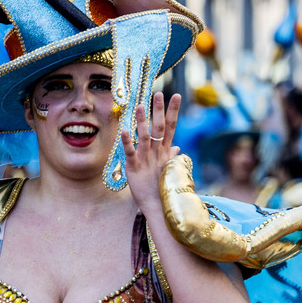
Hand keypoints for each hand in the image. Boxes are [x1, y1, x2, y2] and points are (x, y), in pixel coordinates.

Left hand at [122, 92, 180, 211]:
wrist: (160, 209)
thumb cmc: (164, 190)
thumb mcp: (169, 171)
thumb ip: (173, 156)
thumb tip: (177, 146)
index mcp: (166, 153)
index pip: (171, 127)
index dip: (173, 111)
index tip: (176, 95)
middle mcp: (158, 154)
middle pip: (160, 128)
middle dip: (159, 110)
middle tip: (158, 93)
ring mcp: (147, 161)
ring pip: (145, 137)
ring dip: (143, 121)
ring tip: (139, 105)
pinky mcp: (135, 169)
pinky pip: (131, 153)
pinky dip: (128, 142)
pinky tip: (124, 130)